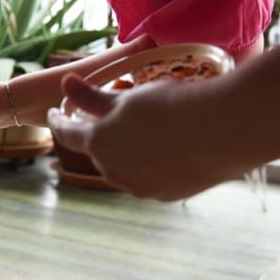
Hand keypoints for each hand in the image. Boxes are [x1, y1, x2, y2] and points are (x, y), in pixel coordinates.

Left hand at [47, 74, 247, 200]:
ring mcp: (138, 187)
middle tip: (118, 115)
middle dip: (103, 135)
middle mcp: (112, 170)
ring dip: (129, 151)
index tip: (55, 113)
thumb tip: (65, 83)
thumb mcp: (128, 96)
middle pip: (98, 150)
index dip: (58, 121)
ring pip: (125, 166)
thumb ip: (92, 96)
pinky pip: (150, 178)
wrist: (224, 131)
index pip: (67, 133)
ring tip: (154, 130)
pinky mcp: (164, 196)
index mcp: (98, 142)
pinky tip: (173, 148)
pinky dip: (153, 164)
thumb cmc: (172, 105)